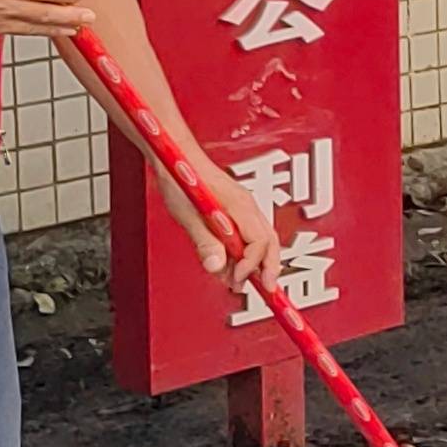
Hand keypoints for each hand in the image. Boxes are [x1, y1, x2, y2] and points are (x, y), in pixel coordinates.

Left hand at [172, 165, 282, 283]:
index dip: (251, 265)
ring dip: (252, 264)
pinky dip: (242, 254)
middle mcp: (248, 206)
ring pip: (261, 240)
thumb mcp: (188, 215)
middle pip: (270, 242)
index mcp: (240, 206)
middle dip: (269, 268)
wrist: (176, 156)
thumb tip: (217, 268)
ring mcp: (244, 208)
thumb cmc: (182, 178)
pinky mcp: (235, 210)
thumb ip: (205, 242)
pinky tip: (227, 264)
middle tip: (264, 290)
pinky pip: (248, 235)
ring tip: (234, 281)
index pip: (259, 243)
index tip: (237, 280)